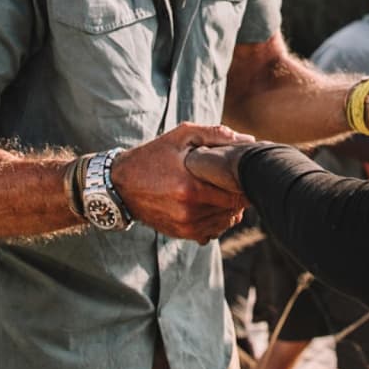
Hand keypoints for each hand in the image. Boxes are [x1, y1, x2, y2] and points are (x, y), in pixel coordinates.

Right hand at [113, 123, 251, 241]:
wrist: (120, 185)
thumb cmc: (152, 156)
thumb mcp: (181, 136)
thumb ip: (215, 135)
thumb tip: (248, 141)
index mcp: (190, 187)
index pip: (237, 193)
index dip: (246, 182)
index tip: (245, 172)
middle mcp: (188, 211)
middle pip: (234, 209)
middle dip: (240, 195)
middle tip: (237, 180)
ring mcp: (185, 226)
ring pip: (225, 222)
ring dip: (230, 209)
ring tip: (222, 191)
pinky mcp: (181, 234)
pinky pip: (212, 232)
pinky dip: (217, 220)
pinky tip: (210, 204)